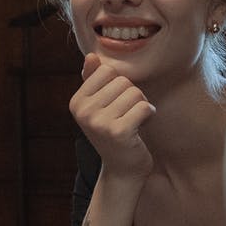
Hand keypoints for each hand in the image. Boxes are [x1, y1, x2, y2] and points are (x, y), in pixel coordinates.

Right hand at [70, 53, 154, 180]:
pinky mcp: (118, 132)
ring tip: (134, 121)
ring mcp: (99, 122)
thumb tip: (91, 56)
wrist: (123, 169)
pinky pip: (143, 106)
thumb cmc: (115, 132)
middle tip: (127, 115)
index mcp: (76, 102)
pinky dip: (148, 114)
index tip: (116, 104)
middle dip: (132, 95)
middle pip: (122, 81)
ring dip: (141, 105)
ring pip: (135, 92)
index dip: (119, 84)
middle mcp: (83, 112)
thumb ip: (94, 81)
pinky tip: (142, 127)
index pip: (107, 71)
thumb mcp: (101, 105)